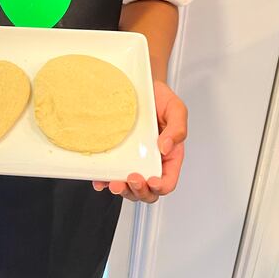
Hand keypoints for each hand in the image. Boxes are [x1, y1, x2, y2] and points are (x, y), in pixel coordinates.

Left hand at [92, 79, 186, 202]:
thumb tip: (167, 147)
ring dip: (122, 190)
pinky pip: (111, 173)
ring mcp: (133, 160)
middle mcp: (151, 161)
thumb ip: (178, 128)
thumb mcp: (176, 108)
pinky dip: (105, 181)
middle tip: (132, 179)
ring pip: (129, 187)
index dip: (161, 186)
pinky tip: (100, 180)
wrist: (139, 87)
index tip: (152, 181)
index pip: (168, 180)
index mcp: (169, 156)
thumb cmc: (160, 98)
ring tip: (115, 183)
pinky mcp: (118, 155)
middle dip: (140, 191)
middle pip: (148, 190)